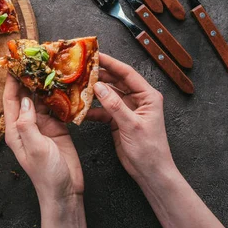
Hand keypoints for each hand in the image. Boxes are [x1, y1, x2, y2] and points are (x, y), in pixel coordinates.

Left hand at [3, 74, 84, 227]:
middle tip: (35, 58)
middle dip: (28, 77)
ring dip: (44, 84)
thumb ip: (28, 124)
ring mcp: (41, 125)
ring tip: (50, 66)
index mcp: (15, 130)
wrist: (66, 192)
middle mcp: (26, 124)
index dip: (11, 80)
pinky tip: (63, 84)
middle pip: (25, 96)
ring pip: (41, 99)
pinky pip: (55, 107)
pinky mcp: (56, 128)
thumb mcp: (35, 148)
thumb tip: (26, 100)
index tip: (14, 62)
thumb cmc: (47, 175)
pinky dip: (59, 96)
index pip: (10, 99)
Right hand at [85, 53, 174, 181]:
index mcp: (147, 96)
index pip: (126, 73)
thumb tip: (98, 86)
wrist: (151, 173)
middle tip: (80, 69)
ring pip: (107, 94)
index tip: (94, 55)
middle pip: (116, 81)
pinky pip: (103, 110)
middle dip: (99, 75)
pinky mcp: (118, 120)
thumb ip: (114, 105)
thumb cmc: (149, 149)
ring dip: (93, 91)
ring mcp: (127, 109)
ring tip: (77, 86)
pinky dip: (92, 109)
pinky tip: (80, 109)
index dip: (110, 63)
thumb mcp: (131, 125)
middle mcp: (138, 99)